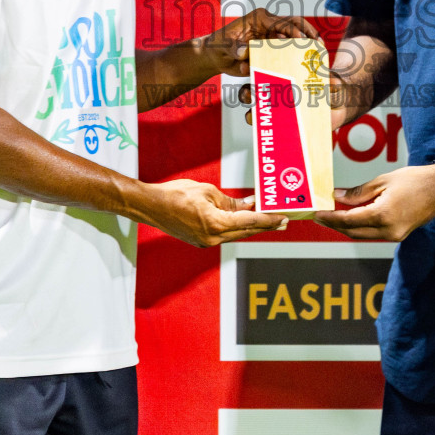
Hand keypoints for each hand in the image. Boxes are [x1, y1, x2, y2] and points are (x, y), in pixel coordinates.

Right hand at [138, 178, 287, 246]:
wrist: (151, 207)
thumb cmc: (176, 194)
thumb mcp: (208, 192)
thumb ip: (231, 201)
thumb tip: (249, 204)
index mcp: (216, 223)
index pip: (250, 222)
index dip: (269, 220)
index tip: (283, 219)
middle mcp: (213, 238)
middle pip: (246, 232)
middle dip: (265, 226)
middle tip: (283, 222)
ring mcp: (206, 242)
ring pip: (236, 235)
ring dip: (251, 228)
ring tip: (268, 221)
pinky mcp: (201, 242)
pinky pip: (224, 235)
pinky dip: (236, 228)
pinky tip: (244, 221)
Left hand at [204, 7, 319, 77]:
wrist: (215, 55)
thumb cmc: (217, 46)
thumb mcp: (223, 46)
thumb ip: (234, 48)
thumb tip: (245, 52)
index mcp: (259, 18)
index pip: (282, 22)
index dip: (294, 31)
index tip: (304, 42)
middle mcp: (268, 24)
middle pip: (294, 24)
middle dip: (309, 32)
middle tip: (320, 45)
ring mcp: (272, 35)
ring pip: (295, 36)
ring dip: (307, 44)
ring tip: (319, 57)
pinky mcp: (272, 46)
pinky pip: (288, 49)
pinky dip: (298, 55)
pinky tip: (308, 64)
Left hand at [312, 165, 434, 241]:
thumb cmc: (415, 180)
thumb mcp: (382, 181)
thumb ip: (358, 192)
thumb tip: (338, 197)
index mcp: (383, 215)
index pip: (349, 220)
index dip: (330, 218)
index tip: (317, 213)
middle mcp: (389, 230)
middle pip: (353, 232)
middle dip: (334, 225)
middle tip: (319, 216)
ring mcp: (395, 235)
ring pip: (362, 235)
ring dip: (346, 227)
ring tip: (331, 216)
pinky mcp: (399, 234)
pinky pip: (373, 233)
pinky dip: (360, 226)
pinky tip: (351, 217)